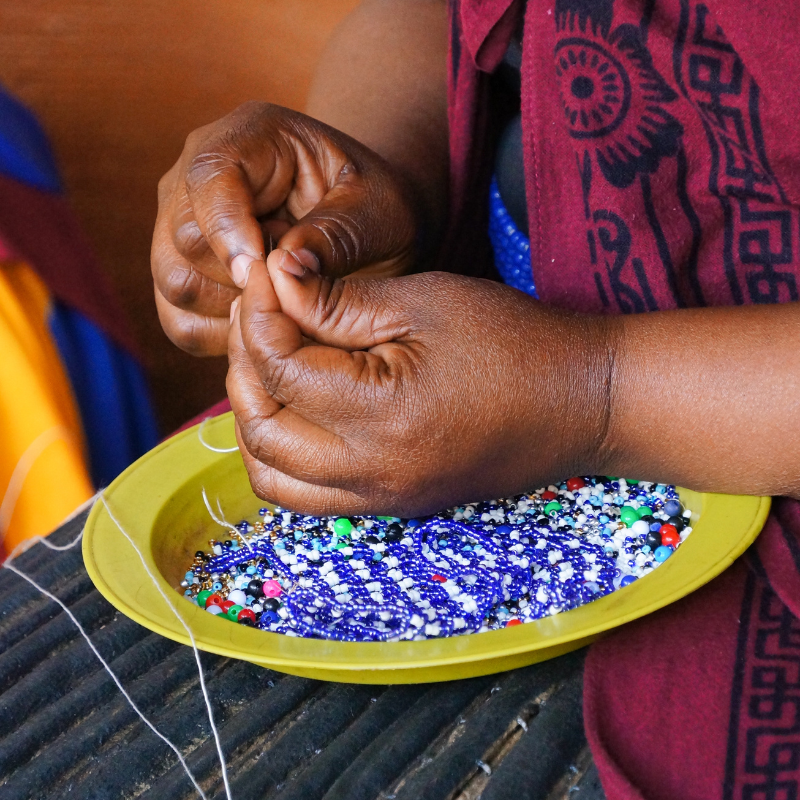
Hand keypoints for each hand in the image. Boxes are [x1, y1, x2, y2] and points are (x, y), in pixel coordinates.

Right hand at [151, 102, 419, 355]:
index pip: (209, 177)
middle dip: (240, 280)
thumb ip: (337, 235)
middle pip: (184, 237)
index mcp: (250, 138)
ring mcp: (181, 223)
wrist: (364, 227)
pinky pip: (180, 320)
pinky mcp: (181, 271)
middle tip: (297, 293)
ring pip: (174, 282)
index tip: (263, 275)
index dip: (230, 231)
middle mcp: (199, 175)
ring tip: (287, 307)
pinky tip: (265, 326)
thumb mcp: (379, 213)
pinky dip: (220, 337)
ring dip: (231, 311)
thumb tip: (287, 267)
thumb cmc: (373, 209)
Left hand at [226, 260, 613, 515]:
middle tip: (260, 315)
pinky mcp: (391, 505)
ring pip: (273, 476)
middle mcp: (373, 474)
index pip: (278, 368)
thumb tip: (273, 282)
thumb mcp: (424, 301)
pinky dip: (282, 454)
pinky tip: (296, 408)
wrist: (581, 403)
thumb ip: (337, 299)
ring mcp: (382, 499)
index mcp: (383, 416)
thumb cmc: (513, 342)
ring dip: (254, 417)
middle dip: (243, 364)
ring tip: (269, 363)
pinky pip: (307, 495)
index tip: (264, 274)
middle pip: (260, 428)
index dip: (258, 314)